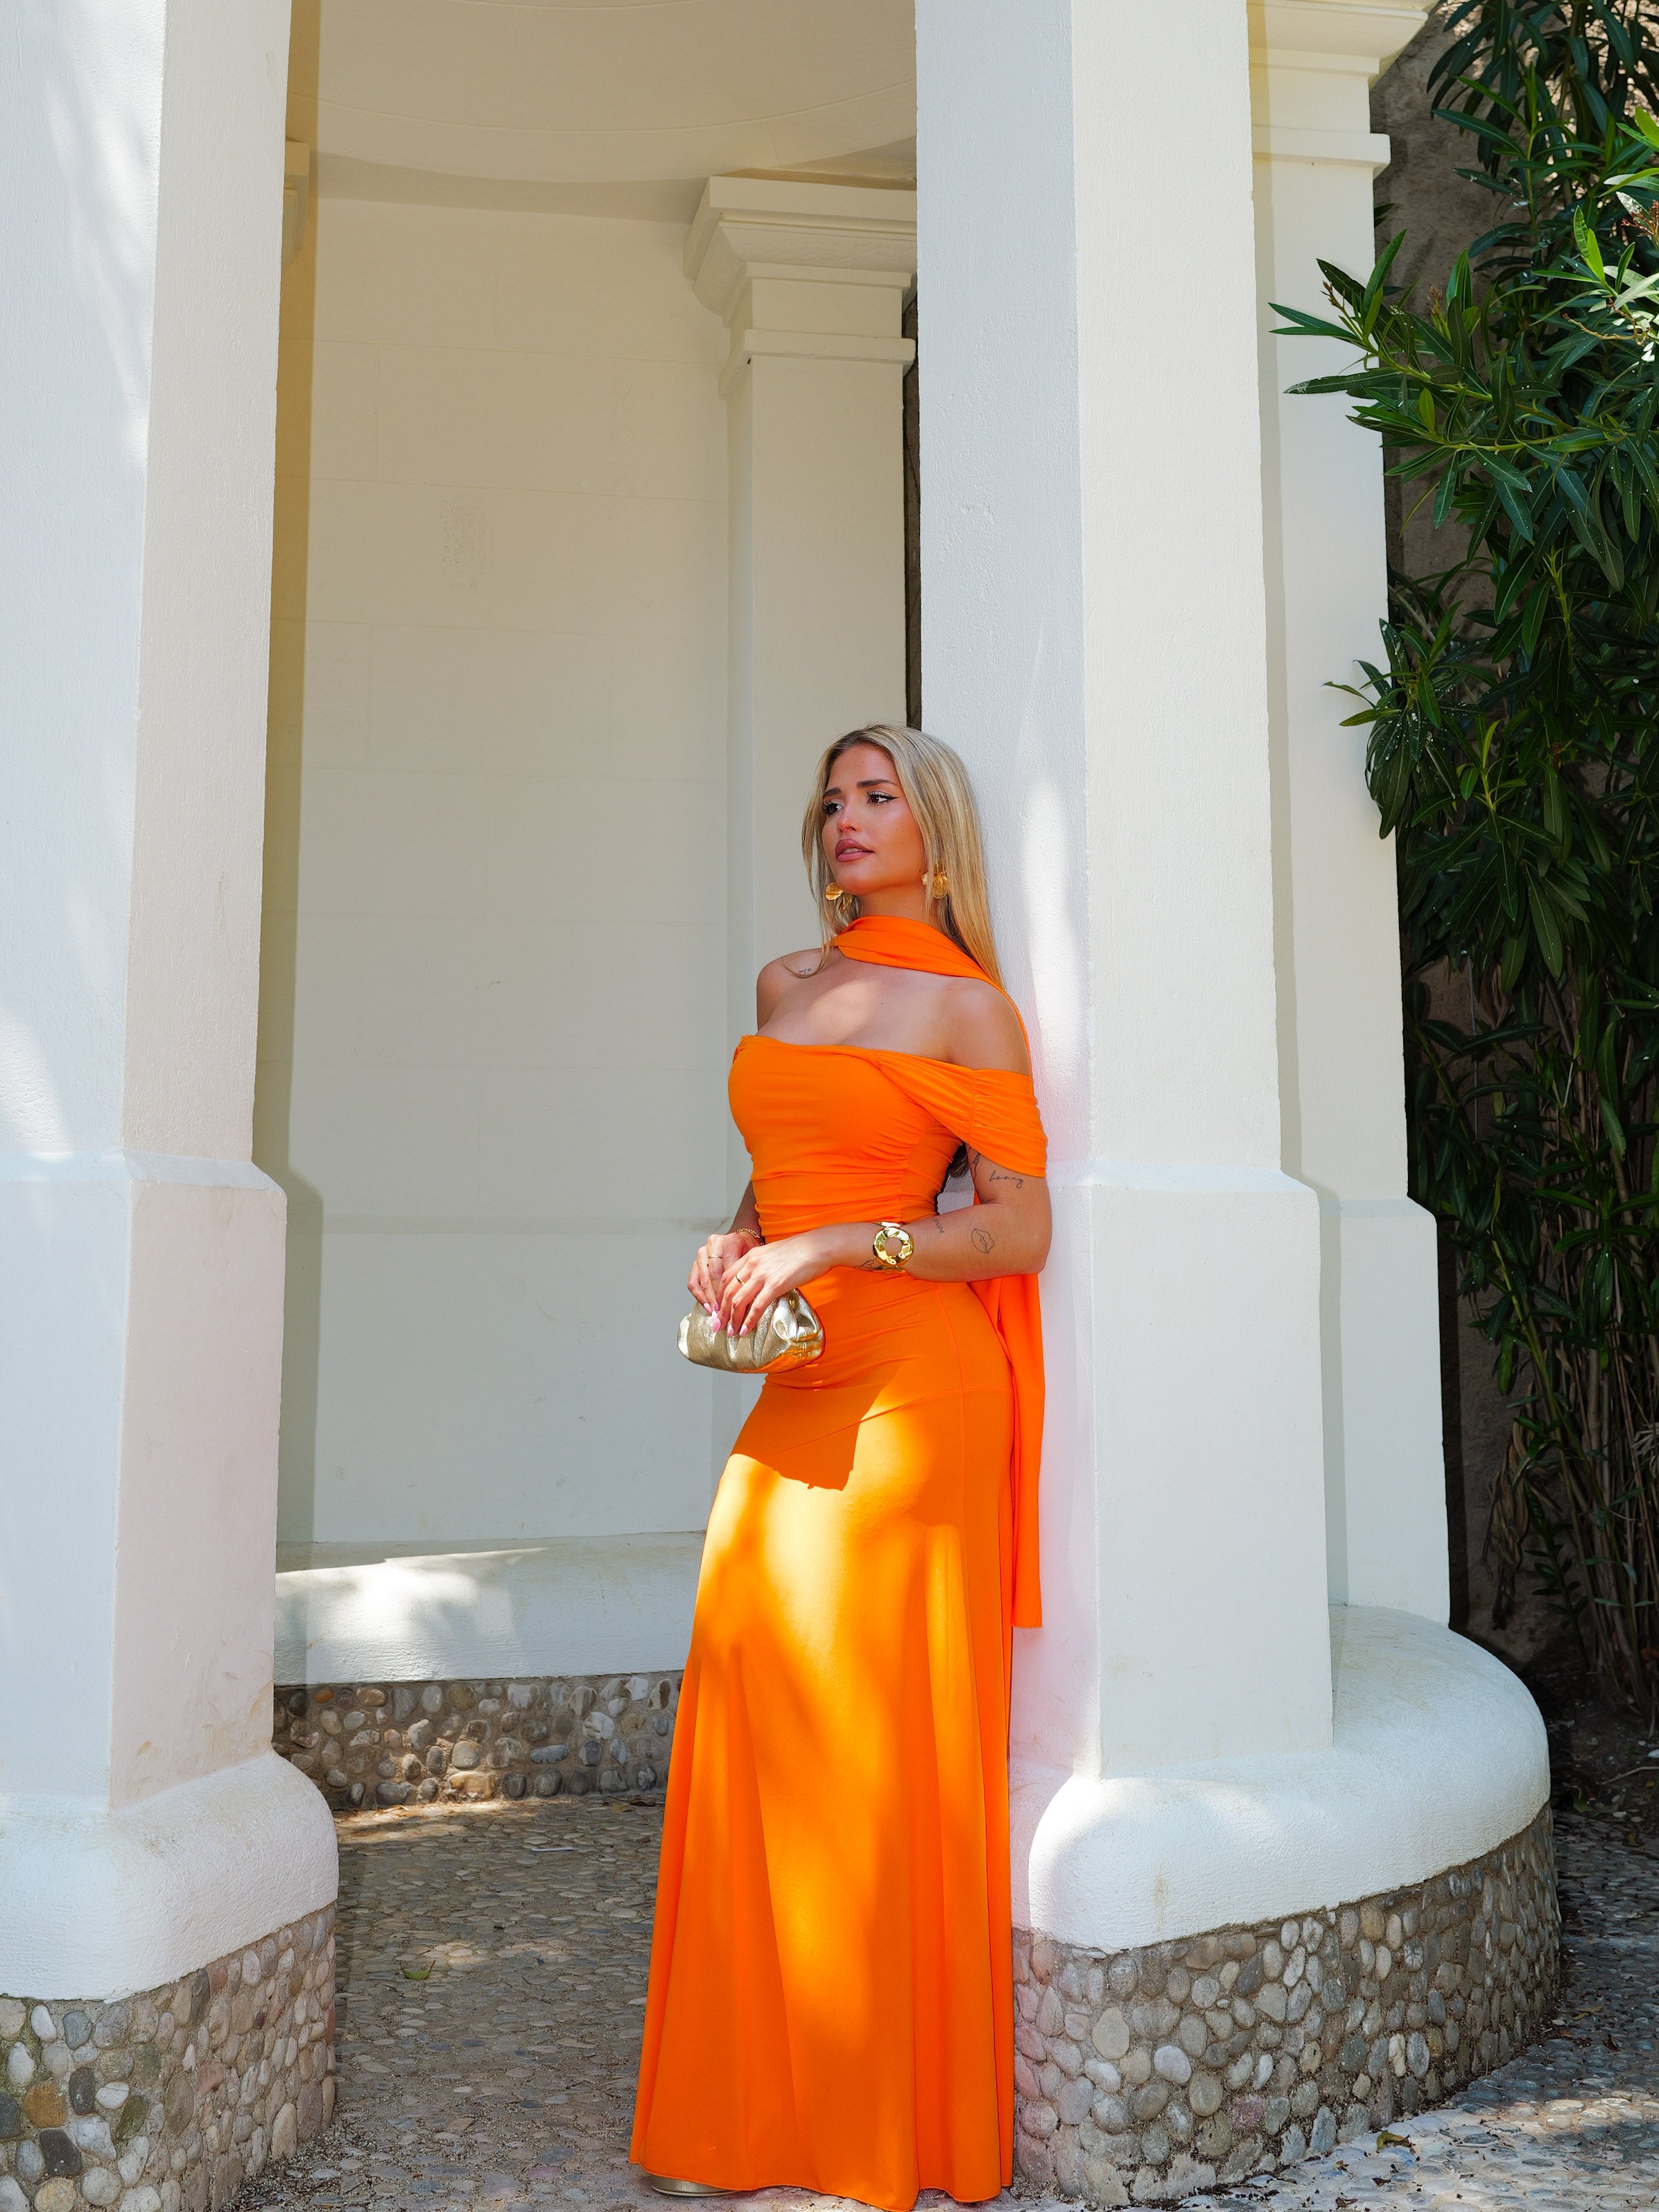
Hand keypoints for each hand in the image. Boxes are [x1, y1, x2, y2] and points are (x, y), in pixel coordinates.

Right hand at [689, 1230, 760, 1317]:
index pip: (728, 1270)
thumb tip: (747, 1301)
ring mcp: (703, 1252)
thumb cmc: (750, 1250)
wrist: (742, 1239)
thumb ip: (749, 1275)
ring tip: (715, 1312)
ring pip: (702, 1280)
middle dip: (718, 1298)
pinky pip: (693, 1281)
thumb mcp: (755, 1259)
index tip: (734, 1307)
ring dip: (708, 1299)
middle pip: (713, 1276)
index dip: (730, 1291)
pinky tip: (707, 1305)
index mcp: (731, 1242)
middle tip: (724, 1313)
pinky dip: (699, 1295)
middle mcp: (714, 1244)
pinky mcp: (696, 1261)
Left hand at [718, 1229, 839, 1336]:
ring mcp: (762, 1275)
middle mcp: (752, 1265)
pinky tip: (745, 1330)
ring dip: (732, 1319)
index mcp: (750, 1256)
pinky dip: (749, 1321)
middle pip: (727, 1291)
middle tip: (717, 1325)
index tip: (718, 1309)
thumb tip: (756, 1283)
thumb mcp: (772, 1254)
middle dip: (721, 1312)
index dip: (718, 1296)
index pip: (725, 1278)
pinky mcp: (775, 1285)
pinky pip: (756, 1307)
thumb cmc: (800, 1251)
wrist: (817, 1247)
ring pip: (738, 1301)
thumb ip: (760, 1266)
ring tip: (730, 1332)